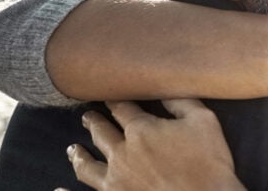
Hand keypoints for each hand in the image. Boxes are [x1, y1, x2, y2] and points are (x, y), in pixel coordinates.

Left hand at [67, 99, 244, 190]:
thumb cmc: (209, 161)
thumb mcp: (203, 120)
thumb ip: (181, 101)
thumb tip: (164, 87)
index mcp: (141, 130)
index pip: (122, 108)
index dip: (116, 99)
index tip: (111, 93)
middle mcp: (122, 153)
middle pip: (101, 132)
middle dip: (94, 121)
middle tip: (88, 116)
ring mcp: (115, 180)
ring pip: (87, 165)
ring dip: (79, 154)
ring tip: (73, 148)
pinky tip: (58, 190)